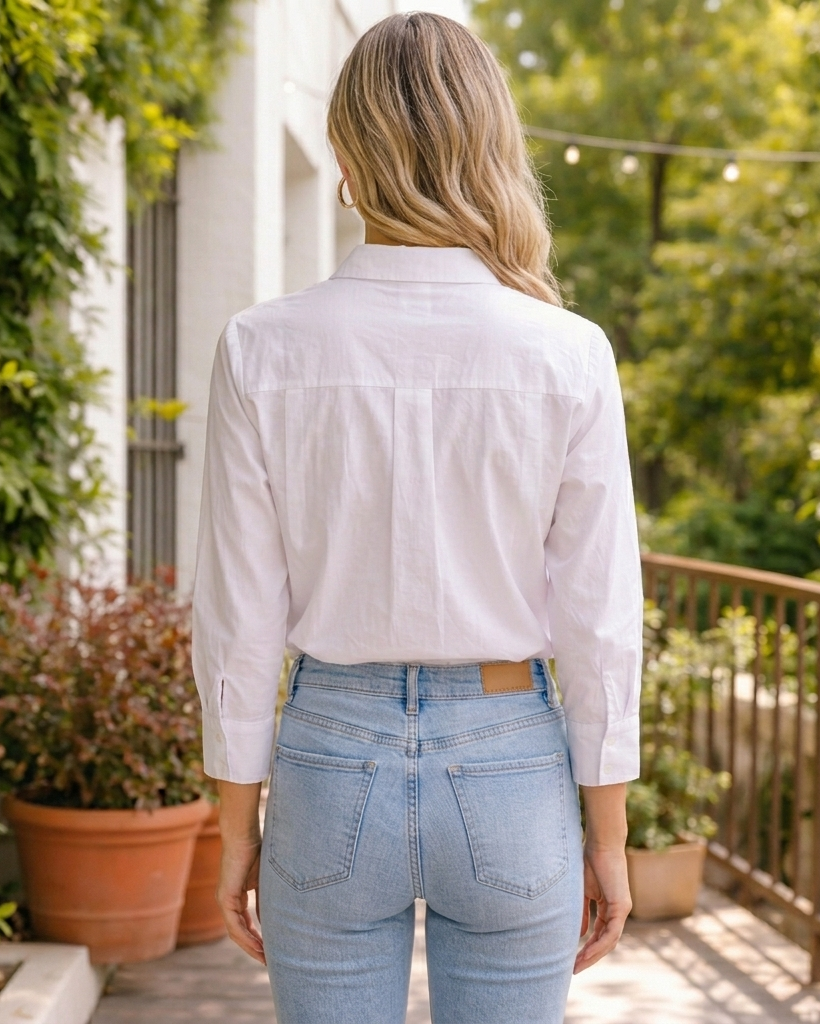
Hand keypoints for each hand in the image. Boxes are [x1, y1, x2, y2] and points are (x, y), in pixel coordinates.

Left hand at [216, 838, 265, 964]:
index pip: (245, 924)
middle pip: (239, 933)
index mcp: (236, 896)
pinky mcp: (225, 897)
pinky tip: (258, 945)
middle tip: (269, 961)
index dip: (257, 938)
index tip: (271, 949)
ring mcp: (224, 900)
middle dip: (254, 948)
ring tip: (265, 958)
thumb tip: (275, 919)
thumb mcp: (265, 880)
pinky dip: (246, 937)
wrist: (243, 834)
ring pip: (236, 932)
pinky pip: (234, 925)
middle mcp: (228, 901)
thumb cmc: (256, 849)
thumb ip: (267, 899)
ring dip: (250, 947)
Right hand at [574, 844, 631, 973]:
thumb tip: (580, 934)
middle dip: (590, 957)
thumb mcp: (582, 891)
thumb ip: (582, 912)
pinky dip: (599, 944)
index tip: (572, 958)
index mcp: (609, 907)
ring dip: (594, 955)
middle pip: (606, 942)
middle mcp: (619, 911)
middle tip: (574, 969)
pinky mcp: (622, 906)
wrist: (601, 843)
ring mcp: (622, 909)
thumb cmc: (590, 861)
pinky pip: (612, 932)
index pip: (600, 934)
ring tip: (577, 964)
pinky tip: (586, 951)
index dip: (587, 947)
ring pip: (610, 941)